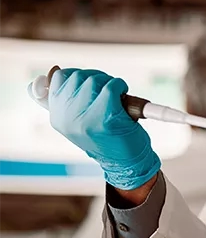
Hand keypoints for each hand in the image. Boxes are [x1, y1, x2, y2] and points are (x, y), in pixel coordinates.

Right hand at [45, 68, 160, 189]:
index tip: (87, 86)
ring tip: (115, 101)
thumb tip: (48, 73)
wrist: (125, 163)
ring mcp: (83, 117)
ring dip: (110, 84)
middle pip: (78, 75)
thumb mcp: (78, 120)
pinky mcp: (105, 117)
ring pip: (95, 79)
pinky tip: (123, 101)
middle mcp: (65, 117)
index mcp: (56, 116)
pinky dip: (121, 87)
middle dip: (96, 79)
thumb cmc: (105, 137)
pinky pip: (112, 86)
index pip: (55, 78)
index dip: (75, 75)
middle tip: (107, 95)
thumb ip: (63, 100)